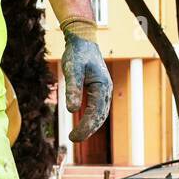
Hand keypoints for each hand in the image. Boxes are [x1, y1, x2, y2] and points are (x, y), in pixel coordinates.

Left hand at [60, 19, 110, 140]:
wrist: (83, 39)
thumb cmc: (77, 53)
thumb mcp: (72, 69)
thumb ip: (72, 88)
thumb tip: (72, 110)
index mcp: (103, 86)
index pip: (96, 113)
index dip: (85, 127)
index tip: (73, 136)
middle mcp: (106, 90)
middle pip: (100, 116)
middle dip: (88, 130)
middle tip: (73, 139)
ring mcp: (104, 91)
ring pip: (100, 114)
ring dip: (90, 126)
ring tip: (76, 135)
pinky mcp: (98, 91)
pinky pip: (97, 109)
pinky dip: (90, 119)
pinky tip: (80, 124)